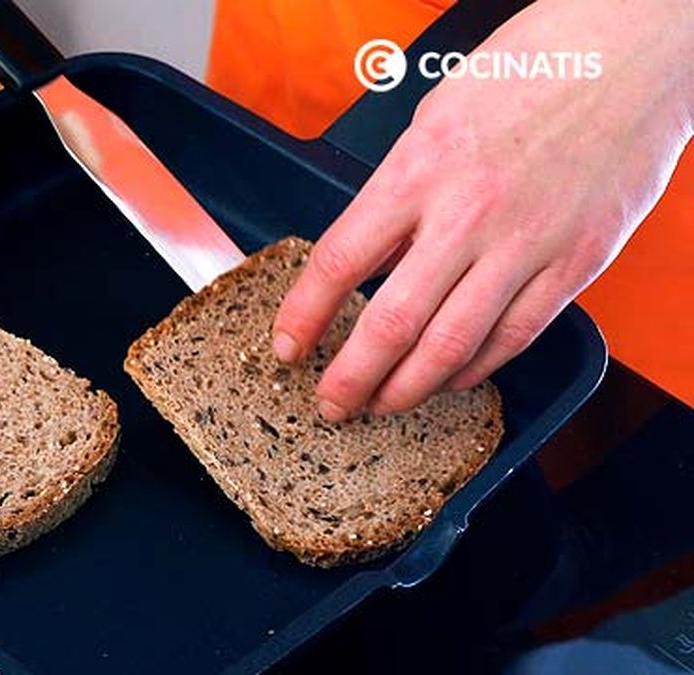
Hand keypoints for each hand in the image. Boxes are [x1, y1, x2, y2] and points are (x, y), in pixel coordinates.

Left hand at [272, 0, 693, 420]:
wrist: (629, 57)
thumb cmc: (524, 75)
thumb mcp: (434, 120)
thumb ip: (401, 193)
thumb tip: (369, 258)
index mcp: (418, 172)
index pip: (341, 262)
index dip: (304, 316)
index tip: (286, 346)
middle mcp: (467, 216)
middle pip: (391, 323)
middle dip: (351, 377)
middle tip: (332, 403)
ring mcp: (525, 245)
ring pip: (452, 346)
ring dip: (408, 388)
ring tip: (382, 404)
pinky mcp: (575, 263)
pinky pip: (514, 335)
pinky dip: (475, 367)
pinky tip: (451, 378)